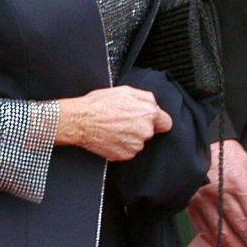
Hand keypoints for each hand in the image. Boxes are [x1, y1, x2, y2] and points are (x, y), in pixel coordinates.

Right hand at [55, 86, 171, 159]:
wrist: (80, 121)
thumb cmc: (100, 104)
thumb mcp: (125, 90)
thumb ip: (146, 97)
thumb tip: (154, 104)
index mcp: (148, 114)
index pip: (166, 123)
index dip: (158, 121)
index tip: (151, 121)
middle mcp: (145, 132)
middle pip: (150, 132)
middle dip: (140, 127)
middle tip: (123, 120)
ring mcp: (135, 145)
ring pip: (138, 142)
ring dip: (130, 137)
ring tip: (114, 127)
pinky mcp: (124, 155)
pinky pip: (127, 151)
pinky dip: (121, 145)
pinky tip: (110, 137)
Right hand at [188, 138, 246, 246]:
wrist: (194, 146)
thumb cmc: (223, 152)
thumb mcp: (245, 162)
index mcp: (237, 181)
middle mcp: (220, 193)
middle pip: (242, 226)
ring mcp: (204, 201)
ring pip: (224, 232)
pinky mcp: (192, 206)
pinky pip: (205, 230)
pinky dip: (217, 244)